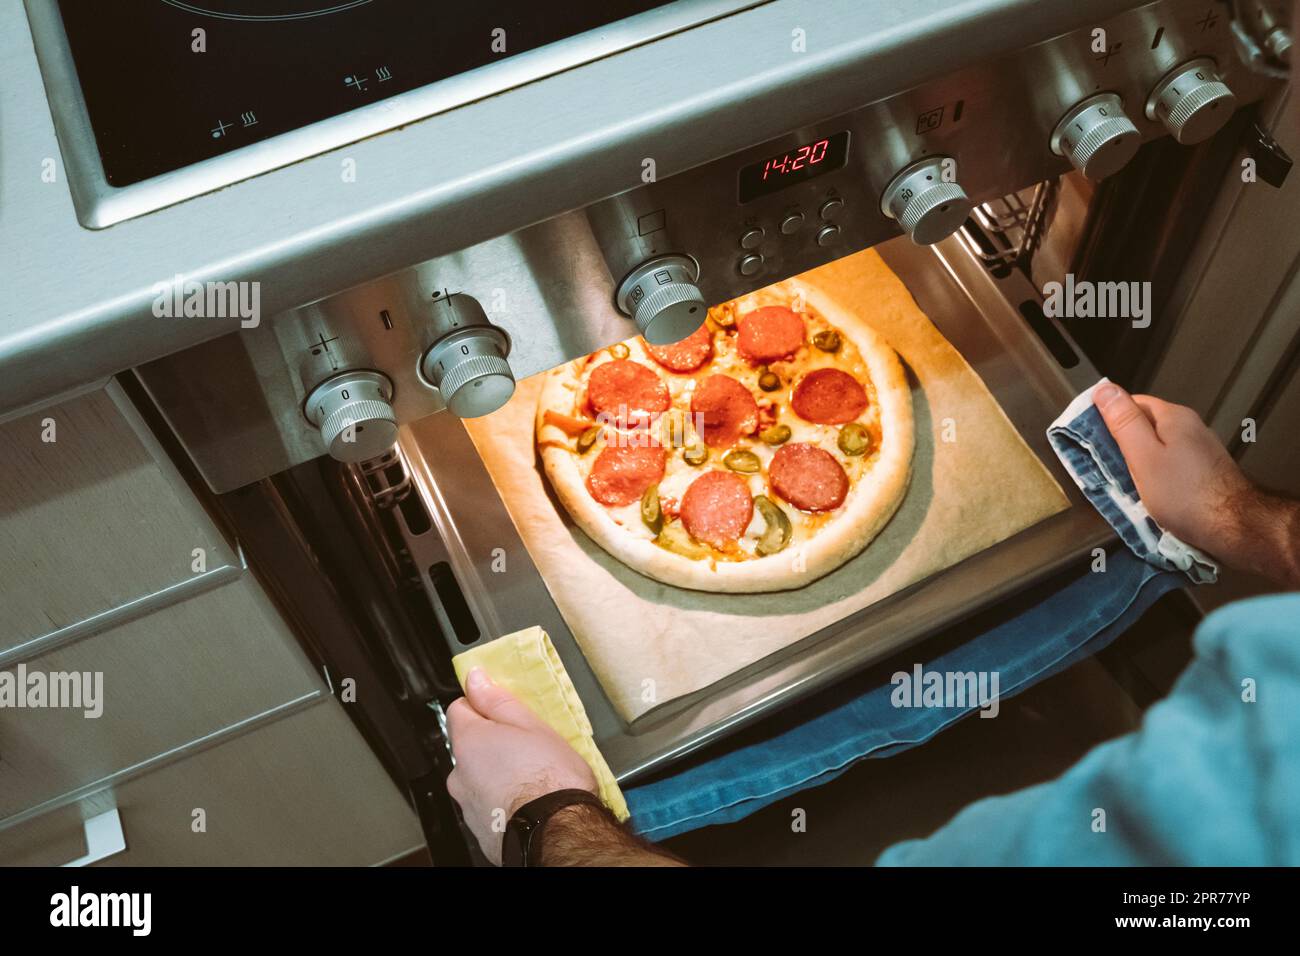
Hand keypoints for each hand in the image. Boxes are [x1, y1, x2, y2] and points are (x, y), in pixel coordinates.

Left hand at [445, 667, 597, 864]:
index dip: (482, 704)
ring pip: (478, 778)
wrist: (558, 832)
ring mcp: (468, 805)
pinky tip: (528, 801)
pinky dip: (503, 802)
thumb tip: (476, 680)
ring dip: (498, 774)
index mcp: (469, 742)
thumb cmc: (551, 779)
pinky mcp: (481, 830)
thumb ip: (497, 701)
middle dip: (493, 743)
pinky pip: (488, 806)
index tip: (502, 709)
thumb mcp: (531, 726)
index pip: (459, 708)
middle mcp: (460, 774)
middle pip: (469, 746)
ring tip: (532, 777)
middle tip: (527, 745)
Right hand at [1094, 384, 1250, 546]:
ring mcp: (1199, 448)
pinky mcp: (1204, 469)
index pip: (1131, 402)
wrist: (1234, 527)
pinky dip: (1155, 474)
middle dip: (1123, 443)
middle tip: (1106, 467)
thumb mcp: (1143, 456)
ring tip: (1125, 483)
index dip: (1108, 418)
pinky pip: (1170, 463)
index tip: (1092, 440)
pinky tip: (1150, 492)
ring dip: (1138, 461)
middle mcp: (1190, 426)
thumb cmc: (1184, 494)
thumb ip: (1123, 422)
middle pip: (1145, 425)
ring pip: (1157, 446)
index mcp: (1173, 417)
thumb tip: (1104, 389)